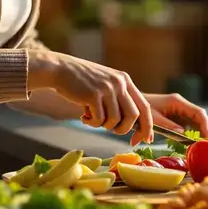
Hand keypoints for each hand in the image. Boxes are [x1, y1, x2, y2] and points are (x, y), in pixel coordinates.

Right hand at [27, 50, 154, 144]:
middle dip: (124, 129)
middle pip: (133, 116)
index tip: (146, 139)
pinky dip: (92, 123)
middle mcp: (119, 83)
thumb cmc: (82, 81)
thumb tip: (133, 125)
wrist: (60, 69)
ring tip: (93, 119)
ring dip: (104, 126)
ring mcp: (106, 89)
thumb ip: (119, 99)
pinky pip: (99, 120)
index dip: (147, 125)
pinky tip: (84, 116)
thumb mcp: (106, 84)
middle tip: (112, 130)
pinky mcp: (93, 95)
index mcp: (125, 80)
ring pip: (115, 120)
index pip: (144, 106)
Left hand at [145, 94, 207, 139]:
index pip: (198, 113)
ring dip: (205, 133)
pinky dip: (197, 135)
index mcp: (177, 102)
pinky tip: (201, 145)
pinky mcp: (178, 118)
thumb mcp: (152, 118)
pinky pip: (191, 126)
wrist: (133, 105)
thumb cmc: (141, 110)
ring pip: (198, 122)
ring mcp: (181, 112)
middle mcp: (182, 105)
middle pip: (201, 117)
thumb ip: (166, 125)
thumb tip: (182, 134)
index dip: (205, 125)